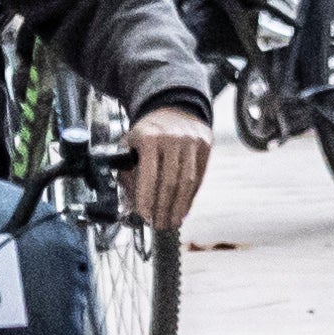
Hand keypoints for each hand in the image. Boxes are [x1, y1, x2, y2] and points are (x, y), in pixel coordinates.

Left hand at [124, 102, 213, 234]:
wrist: (171, 109)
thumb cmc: (147, 133)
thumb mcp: (130, 145)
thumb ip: (128, 173)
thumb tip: (131, 204)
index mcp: (149, 137)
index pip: (149, 175)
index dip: (147, 199)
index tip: (145, 216)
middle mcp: (172, 138)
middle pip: (170, 182)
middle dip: (163, 208)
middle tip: (158, 225)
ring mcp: (192, 141)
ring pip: (187, 182)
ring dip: (178, 207)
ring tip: (171, 222)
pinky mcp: (205, 145)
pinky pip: (199, 177)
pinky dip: (190, 197)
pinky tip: (183, 209)